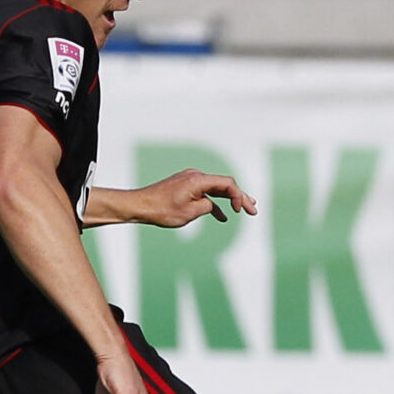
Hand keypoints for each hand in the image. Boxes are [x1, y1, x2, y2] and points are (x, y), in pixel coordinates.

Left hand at [136, 168, 258, 227]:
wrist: (140, 205)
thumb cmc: (162, 210)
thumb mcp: (189, 213)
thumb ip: (207, 206)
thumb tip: (213, 205)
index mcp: (198, 180)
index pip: (227, 184)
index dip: (238, 196)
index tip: (240, 211)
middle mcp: (196, 177)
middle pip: (224, 185)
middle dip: (240, 197)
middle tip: (254, 209)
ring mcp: (191, 181)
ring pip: (216, 189)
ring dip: (230, 200)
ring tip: (244, 209)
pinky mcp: (185, 187)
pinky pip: (205, 193)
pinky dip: (215, 203)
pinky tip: (222, 216)